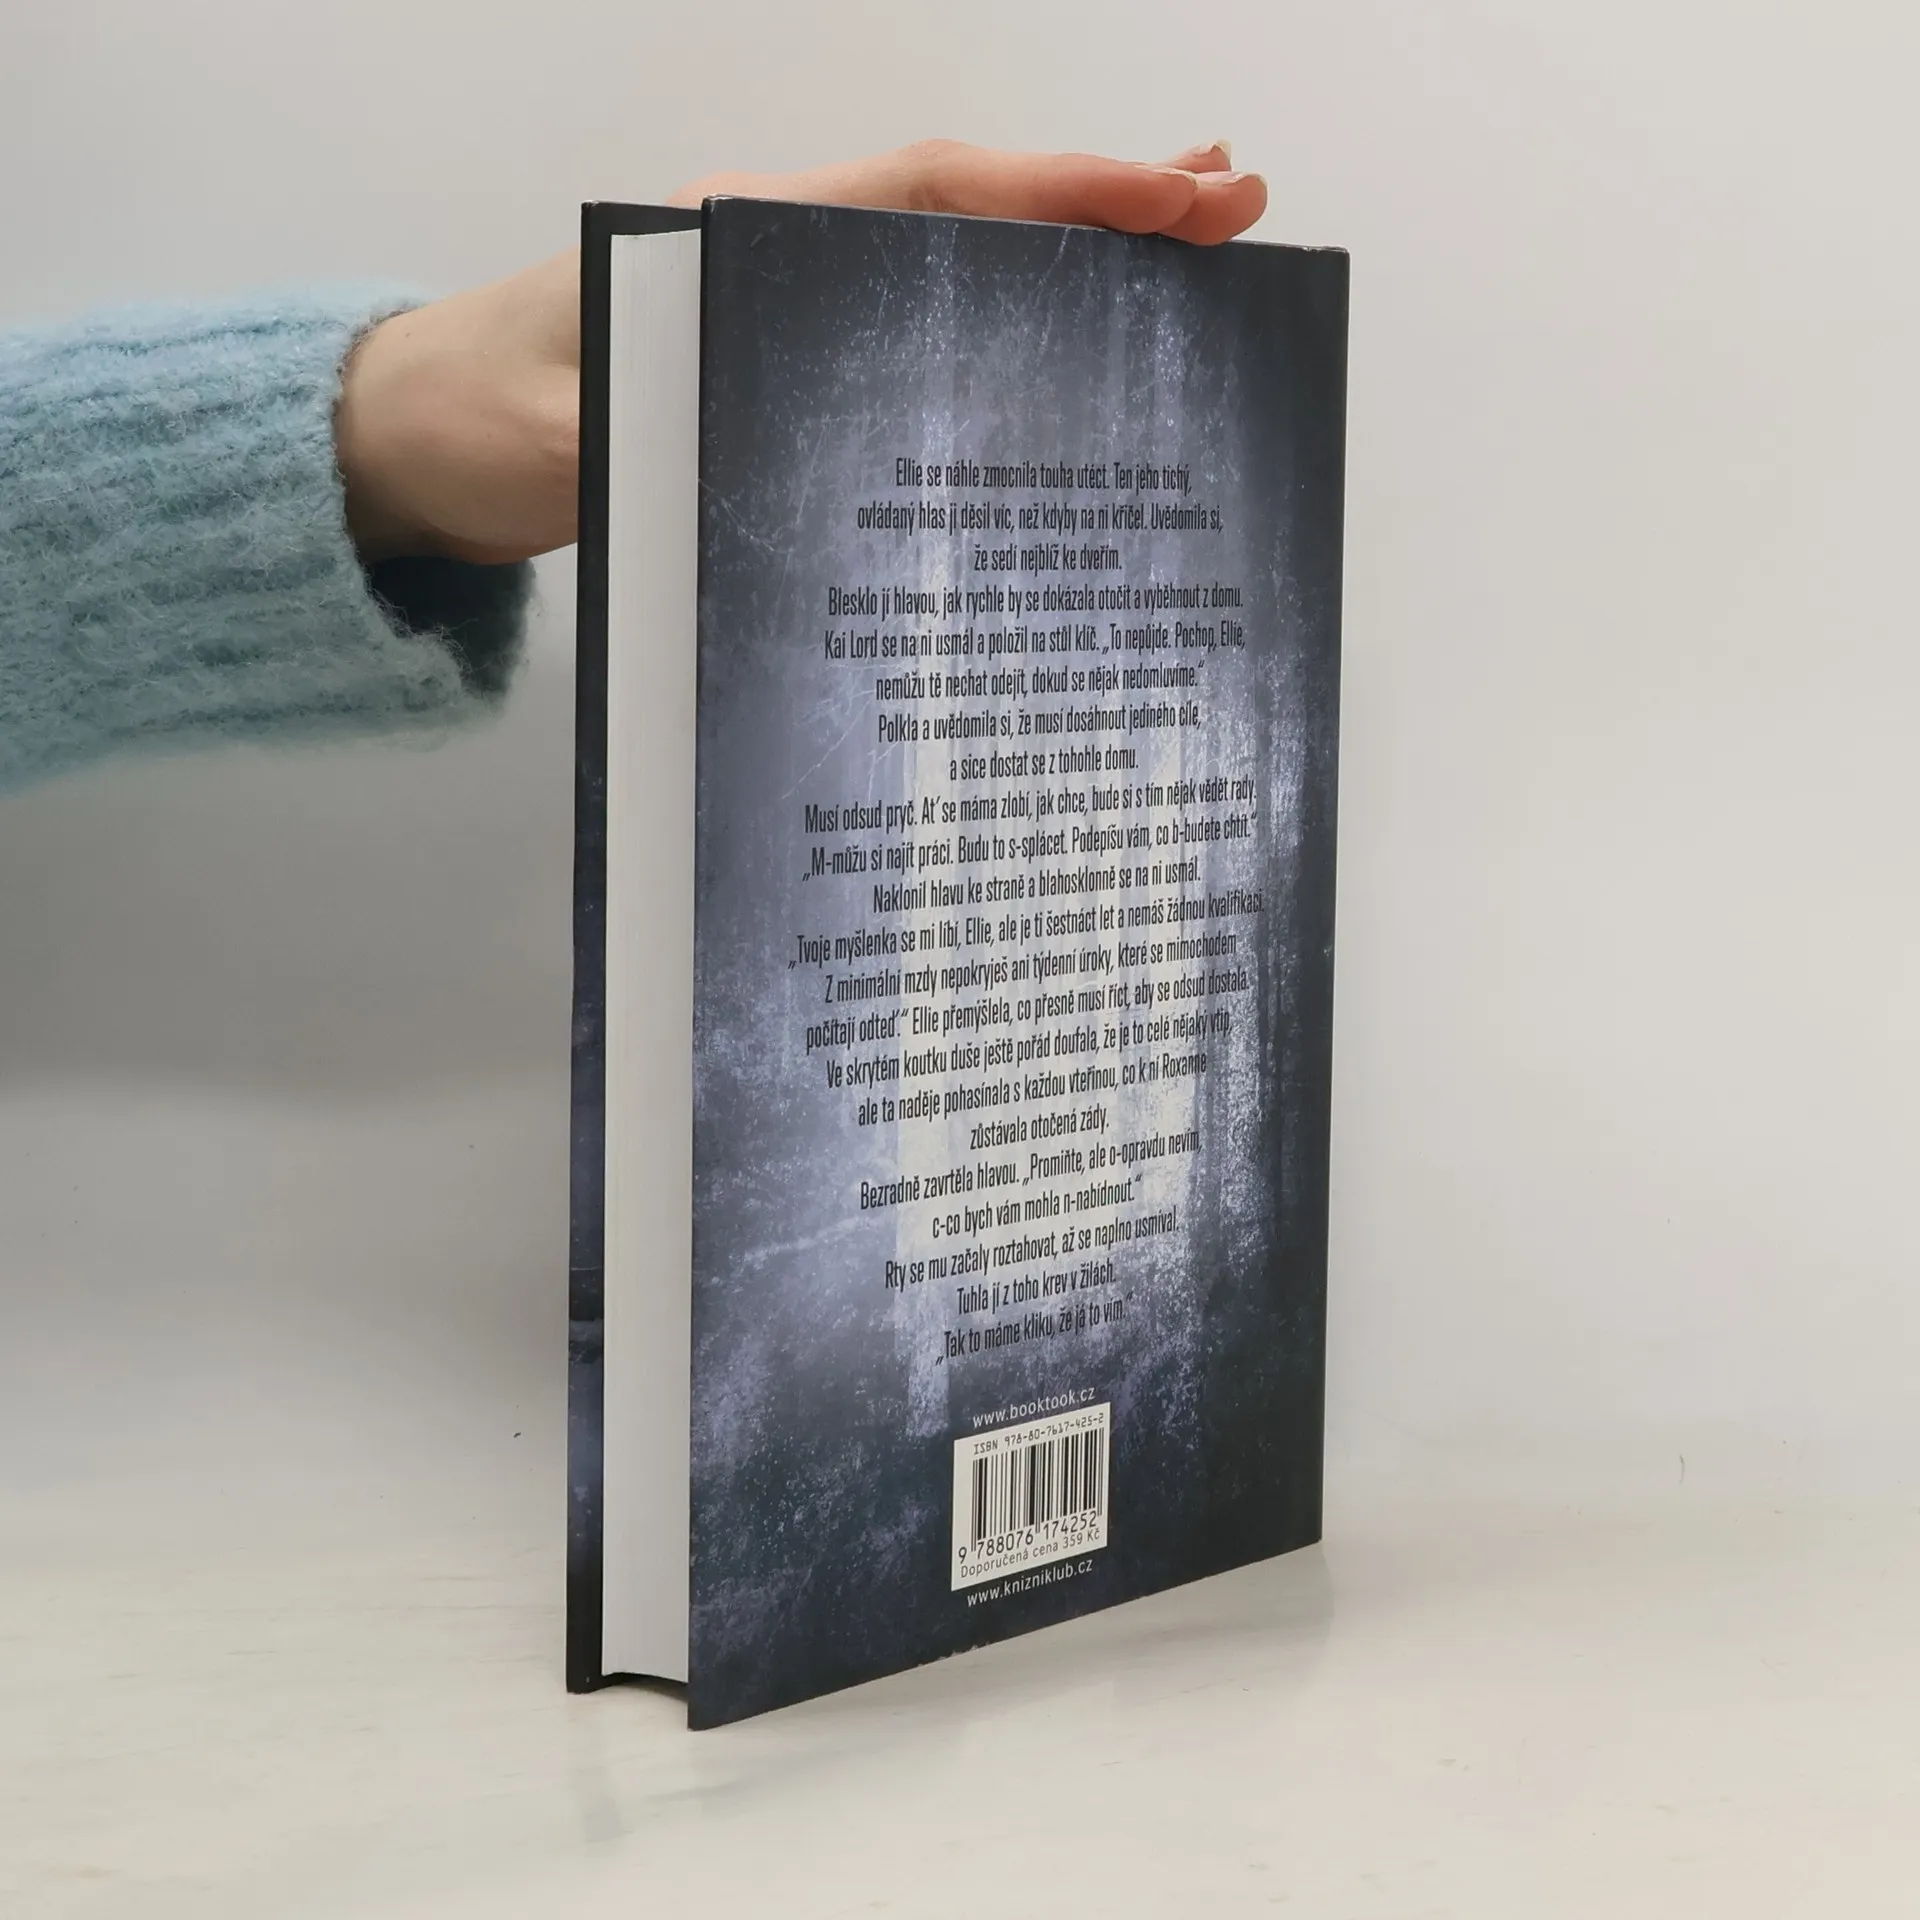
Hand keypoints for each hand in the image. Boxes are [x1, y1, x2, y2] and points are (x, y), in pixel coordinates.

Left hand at [336, 141, 1265, 564]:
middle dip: (1104, 209)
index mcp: (737, 239)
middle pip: (969, 217)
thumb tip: (755, 450)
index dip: (1056, 194)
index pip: (929, 194)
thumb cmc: (470, 419)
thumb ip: (642, 438)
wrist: (408, 441)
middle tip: (1235, 211)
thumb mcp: (552, 437)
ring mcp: (783, 312)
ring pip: (952, 271)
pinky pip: (912, 336)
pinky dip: (999, 331)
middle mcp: (776, 257)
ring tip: (1192, 265)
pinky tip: (1064, 358)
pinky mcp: (779, 371)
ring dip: (1069, 267)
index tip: (1172, 194)